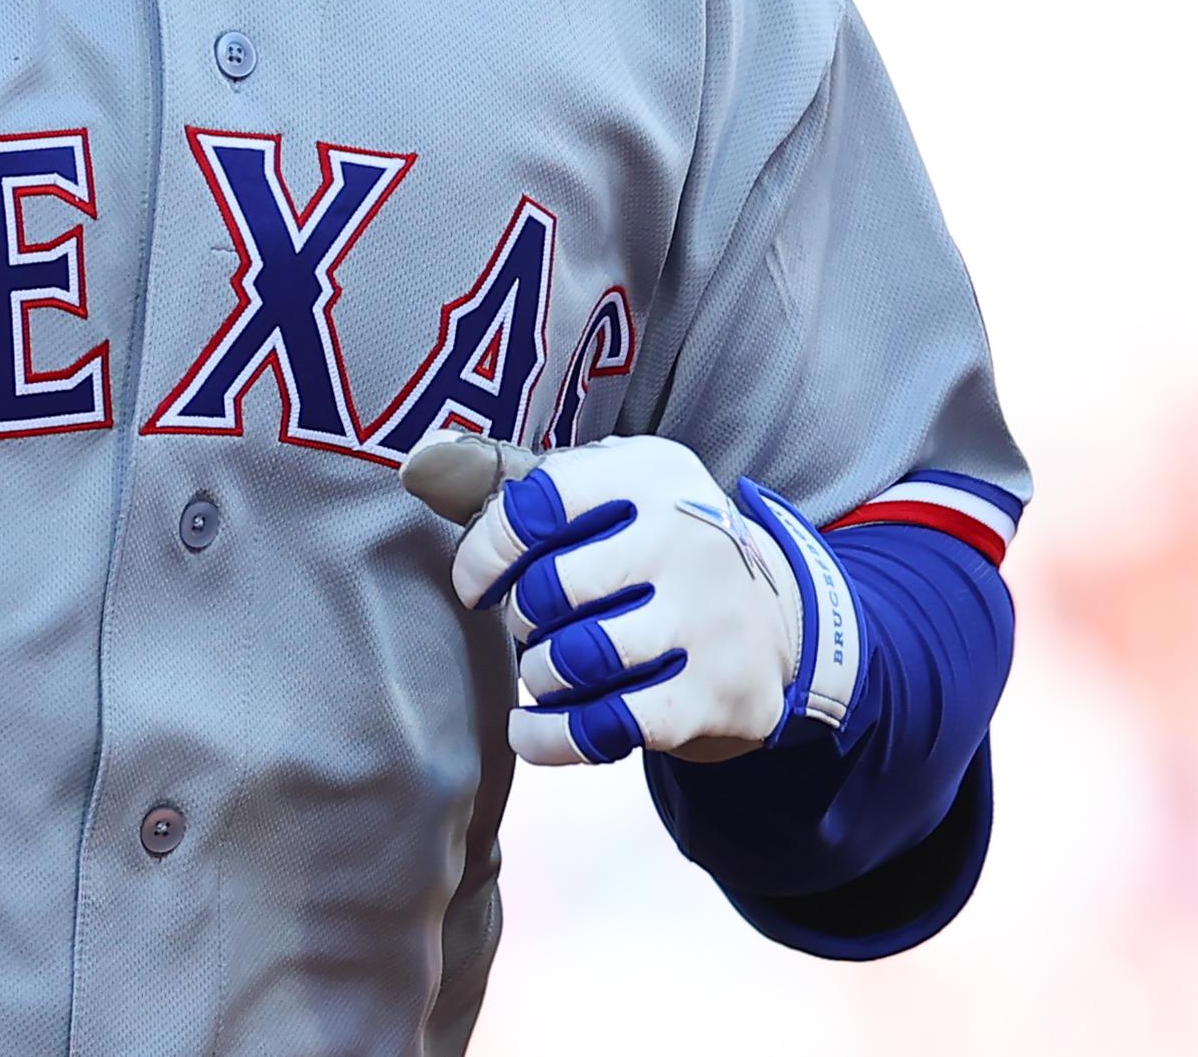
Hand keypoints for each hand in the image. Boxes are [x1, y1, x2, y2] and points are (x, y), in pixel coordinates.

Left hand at [411, 432, 861, 768]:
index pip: (536, 504)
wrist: (777, 624)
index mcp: (651, 474)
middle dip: (521, 618)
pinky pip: (605, 727)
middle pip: (551, 589)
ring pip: (574, 660)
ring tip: (547, 669)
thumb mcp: (605, 491)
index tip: (477, 584)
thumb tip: (420, 461)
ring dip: (538, 674)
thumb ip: (511, 477)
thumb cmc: (653, 548)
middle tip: (535, 624)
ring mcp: (706, 619)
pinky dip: (549, 737)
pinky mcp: (711, 695)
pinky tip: (529, 729)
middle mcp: (687, 537)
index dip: (486, 551)